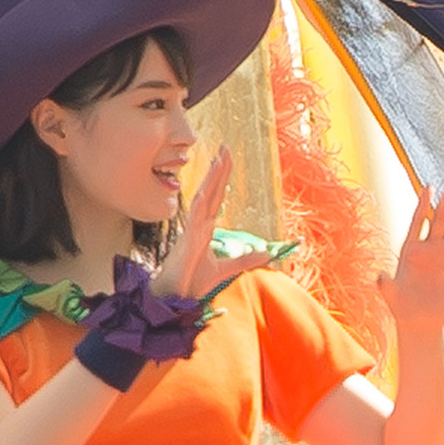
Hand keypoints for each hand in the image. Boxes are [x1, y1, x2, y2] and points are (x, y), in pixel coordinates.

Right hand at [153, 147, 270, 298]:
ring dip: (212, 178)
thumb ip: (246, 260)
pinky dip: (200, 202)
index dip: (221, 179)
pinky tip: (206, 189)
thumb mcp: (226, 269)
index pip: (215, 198)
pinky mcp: (187, 239)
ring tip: (219, 158)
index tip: (226, 160)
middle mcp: (197, 224)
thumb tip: (267, 253)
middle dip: (218, 170)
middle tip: (225, 148)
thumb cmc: (193, 282)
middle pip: (210, 191)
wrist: (176, 296)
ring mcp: (191, 229)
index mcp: (204, 228)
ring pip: (203, 197)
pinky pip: (195, 216)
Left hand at [380, 178, 443, 327]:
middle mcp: (429, 246)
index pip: (418, 220)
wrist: (419, 321)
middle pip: (440, 216)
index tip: (429, 187)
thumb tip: (380, 277)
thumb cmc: (402, 307)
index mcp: (410, 248)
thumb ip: (386, 285)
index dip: (423, 204)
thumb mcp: (391, 295)